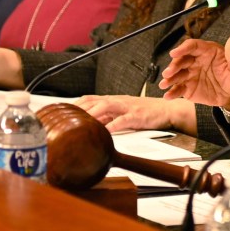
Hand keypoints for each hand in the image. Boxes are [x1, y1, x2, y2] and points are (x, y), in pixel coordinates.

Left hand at [73, 94, 194, 133]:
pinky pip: (123, 120)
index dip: (75, 104)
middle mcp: (118, 101)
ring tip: (81, 122)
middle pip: (94, 100)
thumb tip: (91, 125)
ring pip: (106, 106)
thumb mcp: (123, 113)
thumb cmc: (146, 113)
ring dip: (92, 113)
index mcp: (114, 100)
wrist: (167, 110)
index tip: (61, 112)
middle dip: (79, 108)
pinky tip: (105, 132)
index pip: (89, 98)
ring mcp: (127, 107)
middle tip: (66, 118)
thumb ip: (108, 118)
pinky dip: (113, 125)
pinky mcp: (137, 115)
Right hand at [160, 34, 229, 109]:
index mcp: (207, 51)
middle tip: (168, 73)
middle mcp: (196, 61)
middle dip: (173, 66)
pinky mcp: (188, 87)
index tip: (174, 53)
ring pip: (177, 74)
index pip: (193, 46)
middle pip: (181, 60)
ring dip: (169, 79)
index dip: (182, 48)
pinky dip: (172, 92)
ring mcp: (190, 74)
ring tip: (164, 84)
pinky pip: (178, 88)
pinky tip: (168, 96)